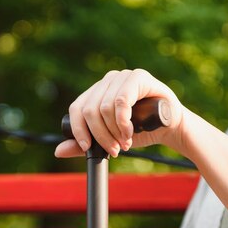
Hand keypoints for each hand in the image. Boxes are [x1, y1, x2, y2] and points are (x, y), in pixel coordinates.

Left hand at [54, 69, 183, 157]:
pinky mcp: (138, 77)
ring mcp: (122, 76)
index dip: (79, 131)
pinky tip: (130, 131)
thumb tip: (58, 151)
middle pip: (89, 110)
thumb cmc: (140, 131)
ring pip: (104, 107)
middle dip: (100, 136)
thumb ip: (85, 144)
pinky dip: (123, 121)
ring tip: (125, 142)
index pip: (76, 108)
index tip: (88, 148)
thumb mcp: (109, 139)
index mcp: (97, 92)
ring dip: (114, 131)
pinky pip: (121, 101)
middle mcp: (107, 81)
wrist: (170, 129)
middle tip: (114, 150)